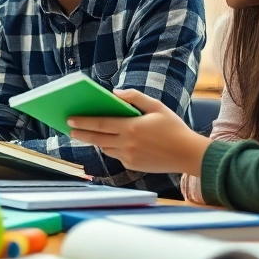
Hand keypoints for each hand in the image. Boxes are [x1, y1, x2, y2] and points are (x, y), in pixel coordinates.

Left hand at [68, 89, 210, 175]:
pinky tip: (108, 142)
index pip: (100, 124)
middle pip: (97, 138)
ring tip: (86, 133)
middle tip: (69, 128)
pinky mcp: (133, 166)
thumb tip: (115, 93)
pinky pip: (116, 156)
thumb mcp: (157, 107)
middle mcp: (127, 144)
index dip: (83, 121)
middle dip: (81, 133)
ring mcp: (129, 157)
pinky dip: (111, 148)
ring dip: (95, 141)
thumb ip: (135, 97)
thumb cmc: (173, 128)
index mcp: (131, 128)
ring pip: (105, 148)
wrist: (189, 154)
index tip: (70, 119)